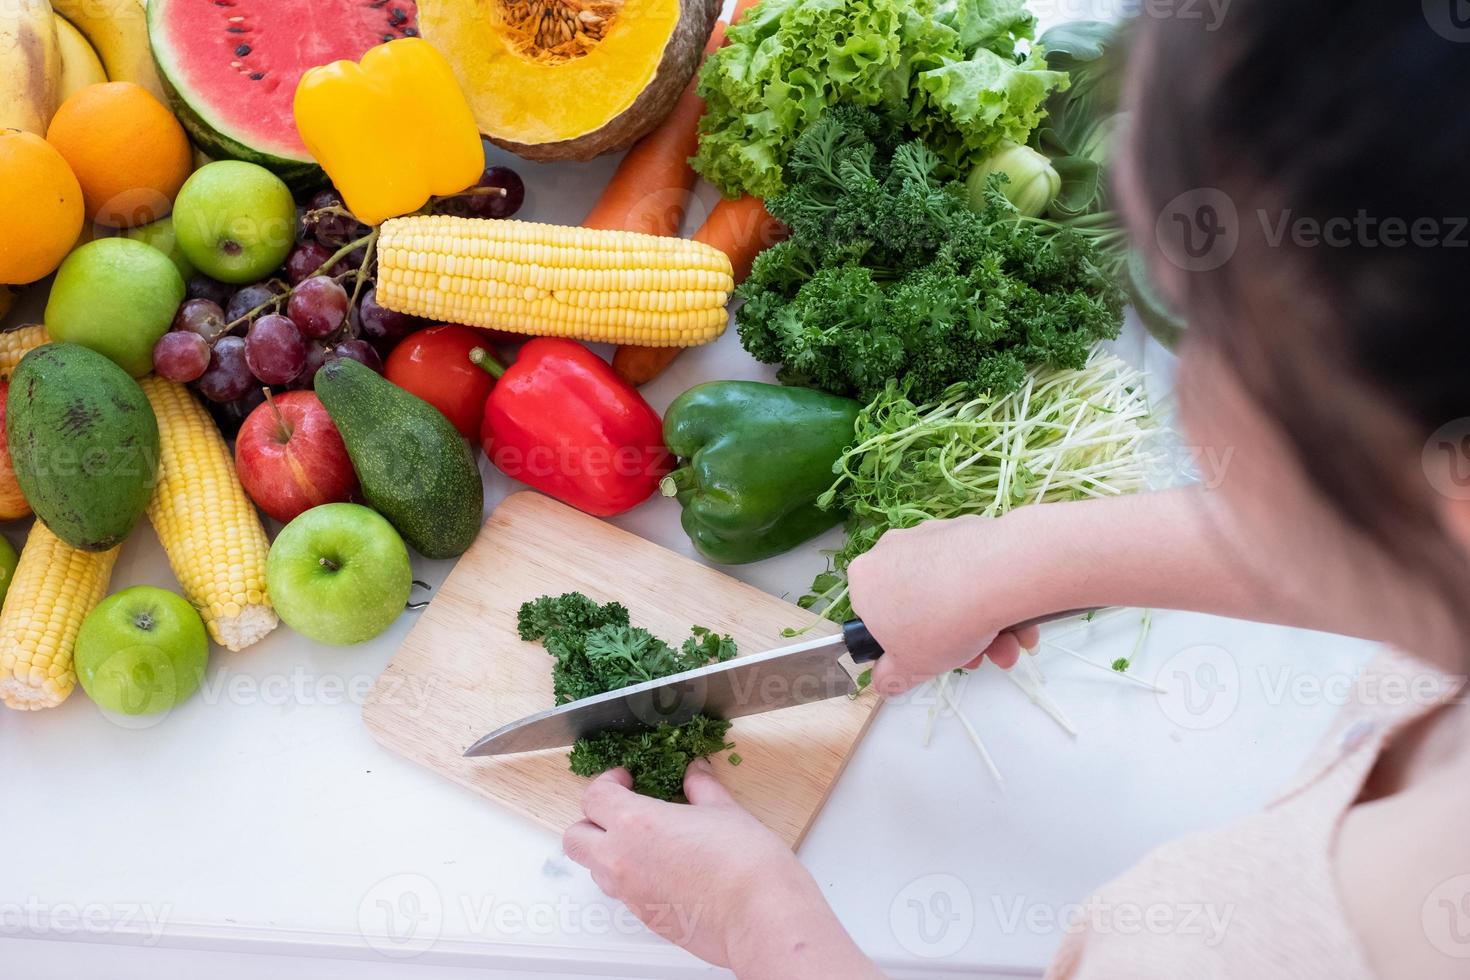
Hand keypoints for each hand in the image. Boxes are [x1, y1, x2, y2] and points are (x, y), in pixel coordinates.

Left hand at [563, 763, 880, 977]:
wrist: (761, 917)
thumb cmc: (746, 865)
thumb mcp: (725, 811)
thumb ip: (702, 788)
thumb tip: (695, 773)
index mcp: (636, 824)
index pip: (594, 797)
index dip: (607, 782)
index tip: (626, 779)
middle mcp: (623, 860)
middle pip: (576, 838)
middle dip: (592, 820)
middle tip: (621, 810)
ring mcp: (631, 895)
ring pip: (596, 869)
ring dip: (608, 852)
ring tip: (645, 842)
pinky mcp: (646, 919)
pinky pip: (622, 894)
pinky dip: (632, 879)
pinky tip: (665, 870)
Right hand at [847, 515, 1040, 694]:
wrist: (995, 576)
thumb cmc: (941, 619)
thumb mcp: (909, 667)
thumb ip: (892, 676)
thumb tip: (884, 681)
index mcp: (865, 579)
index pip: (877, 616)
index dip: (904, 642)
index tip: (928, 655)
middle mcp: (892, 549)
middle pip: (920, 604)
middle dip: (951, 638)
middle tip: (975, 657)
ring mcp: (930, 535)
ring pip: (950, 589)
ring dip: (979, 625)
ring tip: (1004, 645)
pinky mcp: (965, 529)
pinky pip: (973, 569)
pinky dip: (991, 596)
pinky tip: (1014, 620)